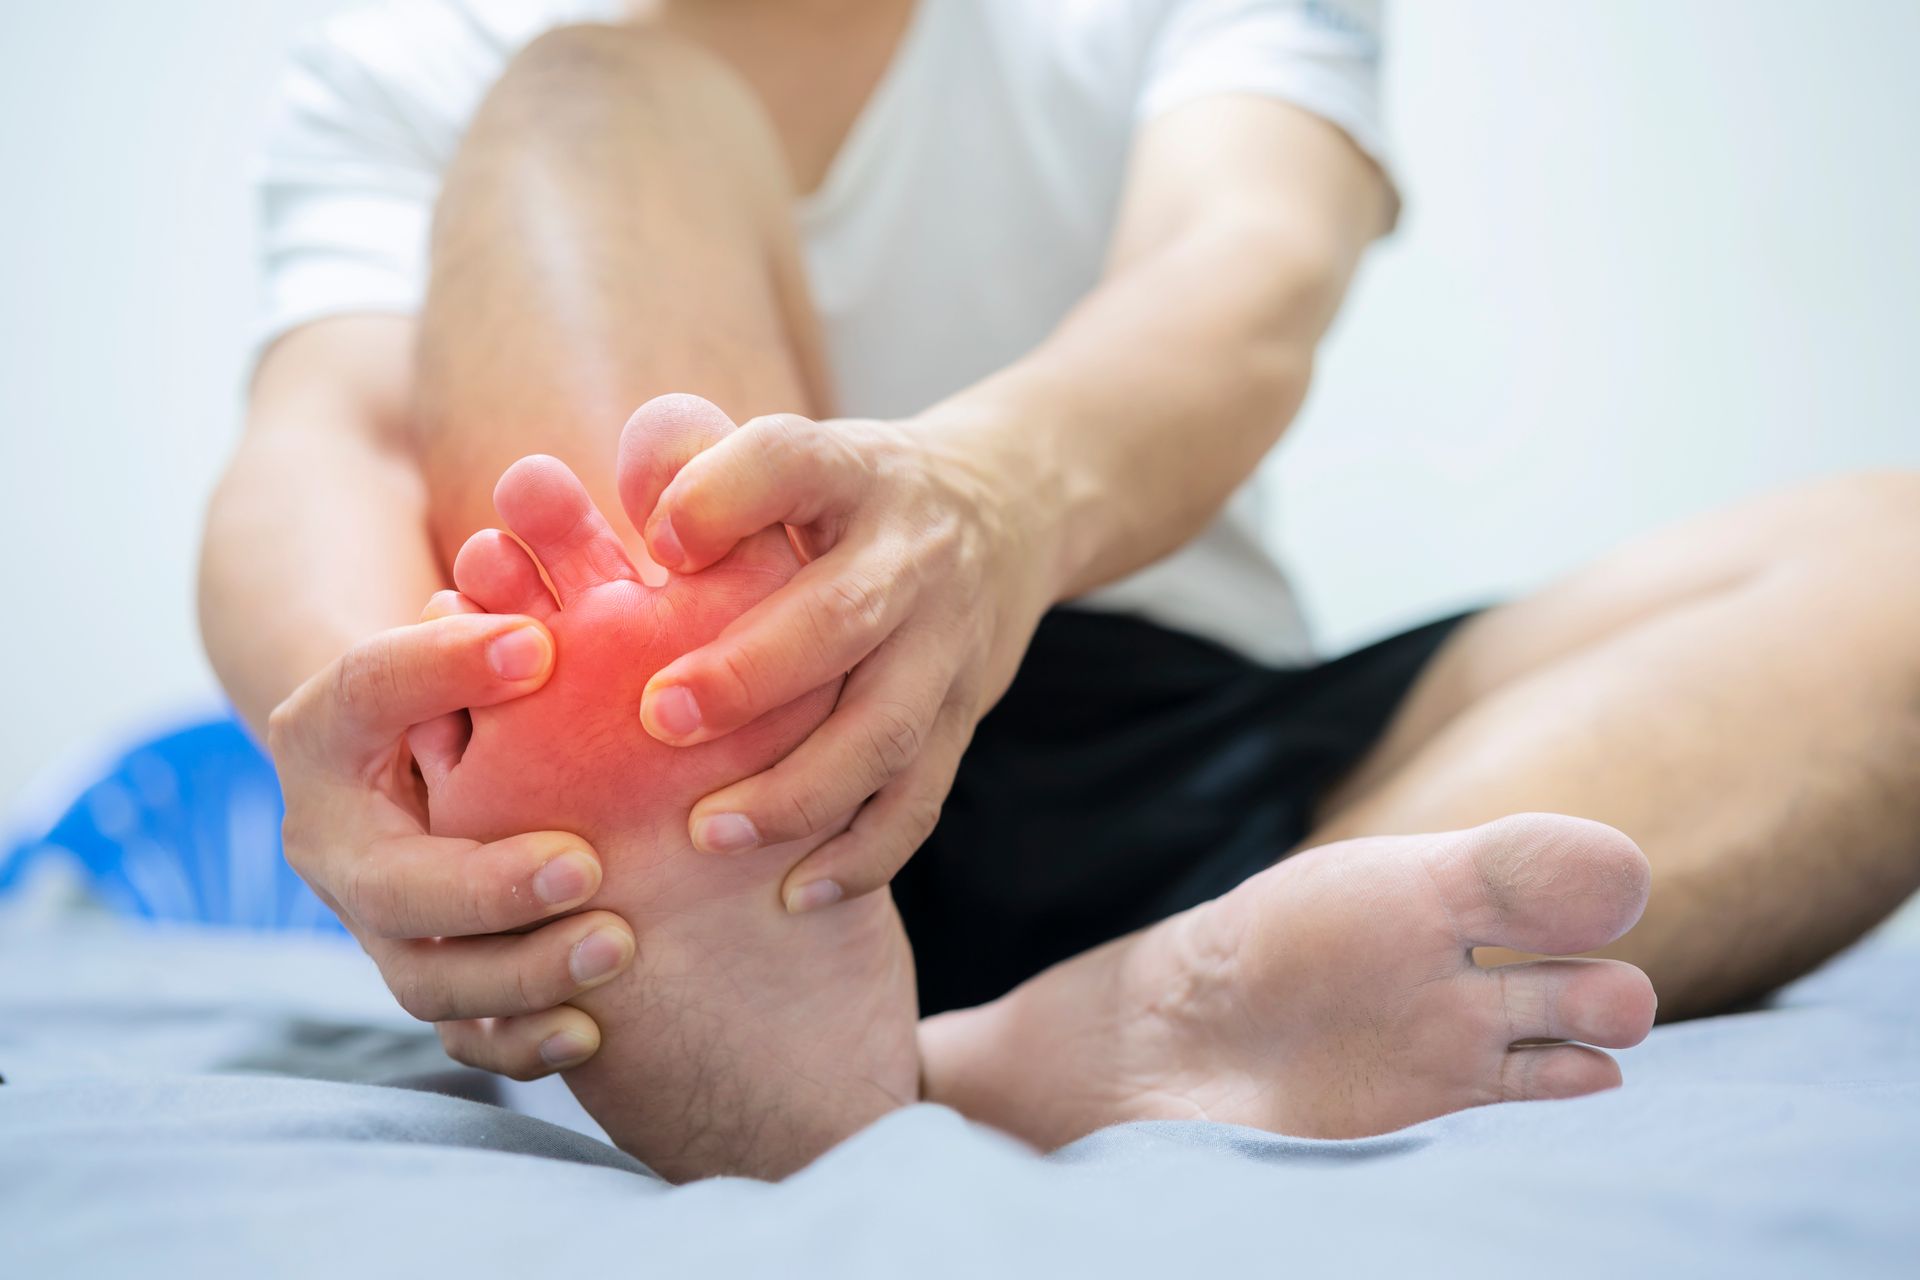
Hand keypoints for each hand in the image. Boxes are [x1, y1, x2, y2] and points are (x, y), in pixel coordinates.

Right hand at [268, 610, 633, 1078]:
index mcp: (329, 736)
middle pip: (395, 888)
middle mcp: (339, 847)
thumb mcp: (469, 629)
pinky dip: (520, 1044)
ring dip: (522, 973)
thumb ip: (489, 628)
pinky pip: (464, 1039)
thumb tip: (538, 645)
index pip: (368, 692)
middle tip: (587, 867)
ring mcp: (383, 928)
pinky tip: (592, 1031)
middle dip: (488, 887)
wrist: (425, 759)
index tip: (541, 649)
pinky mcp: (435, 979)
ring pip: (429, 981)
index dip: (443, 669)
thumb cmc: (466, 673)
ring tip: (617, 945)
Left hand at [622, 398, 1056, 909]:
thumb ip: (698, 470)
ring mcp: (947, 645)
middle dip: (749, 675)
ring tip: (707, 833)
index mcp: (851, 473)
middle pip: (842, 616)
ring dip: (797, 790)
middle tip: (659, 719)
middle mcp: (911, 556)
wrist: (1007, 510)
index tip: (655, 544)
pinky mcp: (963, 718)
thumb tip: (618, 505)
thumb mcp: (789, 457)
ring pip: (884, 729)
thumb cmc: (844, 498)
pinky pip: (920, 799)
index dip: (721, 499)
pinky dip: (862, 855)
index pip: (792, 463)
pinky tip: (794, 894)